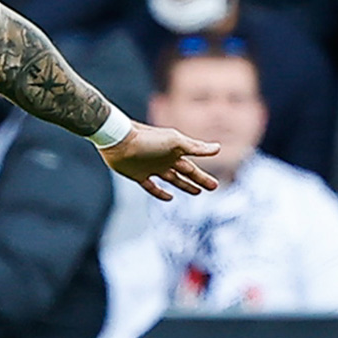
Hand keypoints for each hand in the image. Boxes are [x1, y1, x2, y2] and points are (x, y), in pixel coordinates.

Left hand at [97, 123, 220, 200]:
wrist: (119, 140)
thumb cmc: (148, 139)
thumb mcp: (175, 142)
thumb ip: (195, 147)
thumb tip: (218, 148)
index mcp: (175, 151)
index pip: (193, 166)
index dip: (204, 176)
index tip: (216, 183)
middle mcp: (165, 160)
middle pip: (186, 173)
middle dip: (200, 180)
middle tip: (214, 187)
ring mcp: (152, 168)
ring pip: (173, 179)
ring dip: (185, 185)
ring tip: (197, 192)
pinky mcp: (138, 175)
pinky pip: (151, 187)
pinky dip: (160, 193)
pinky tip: (170, 197)